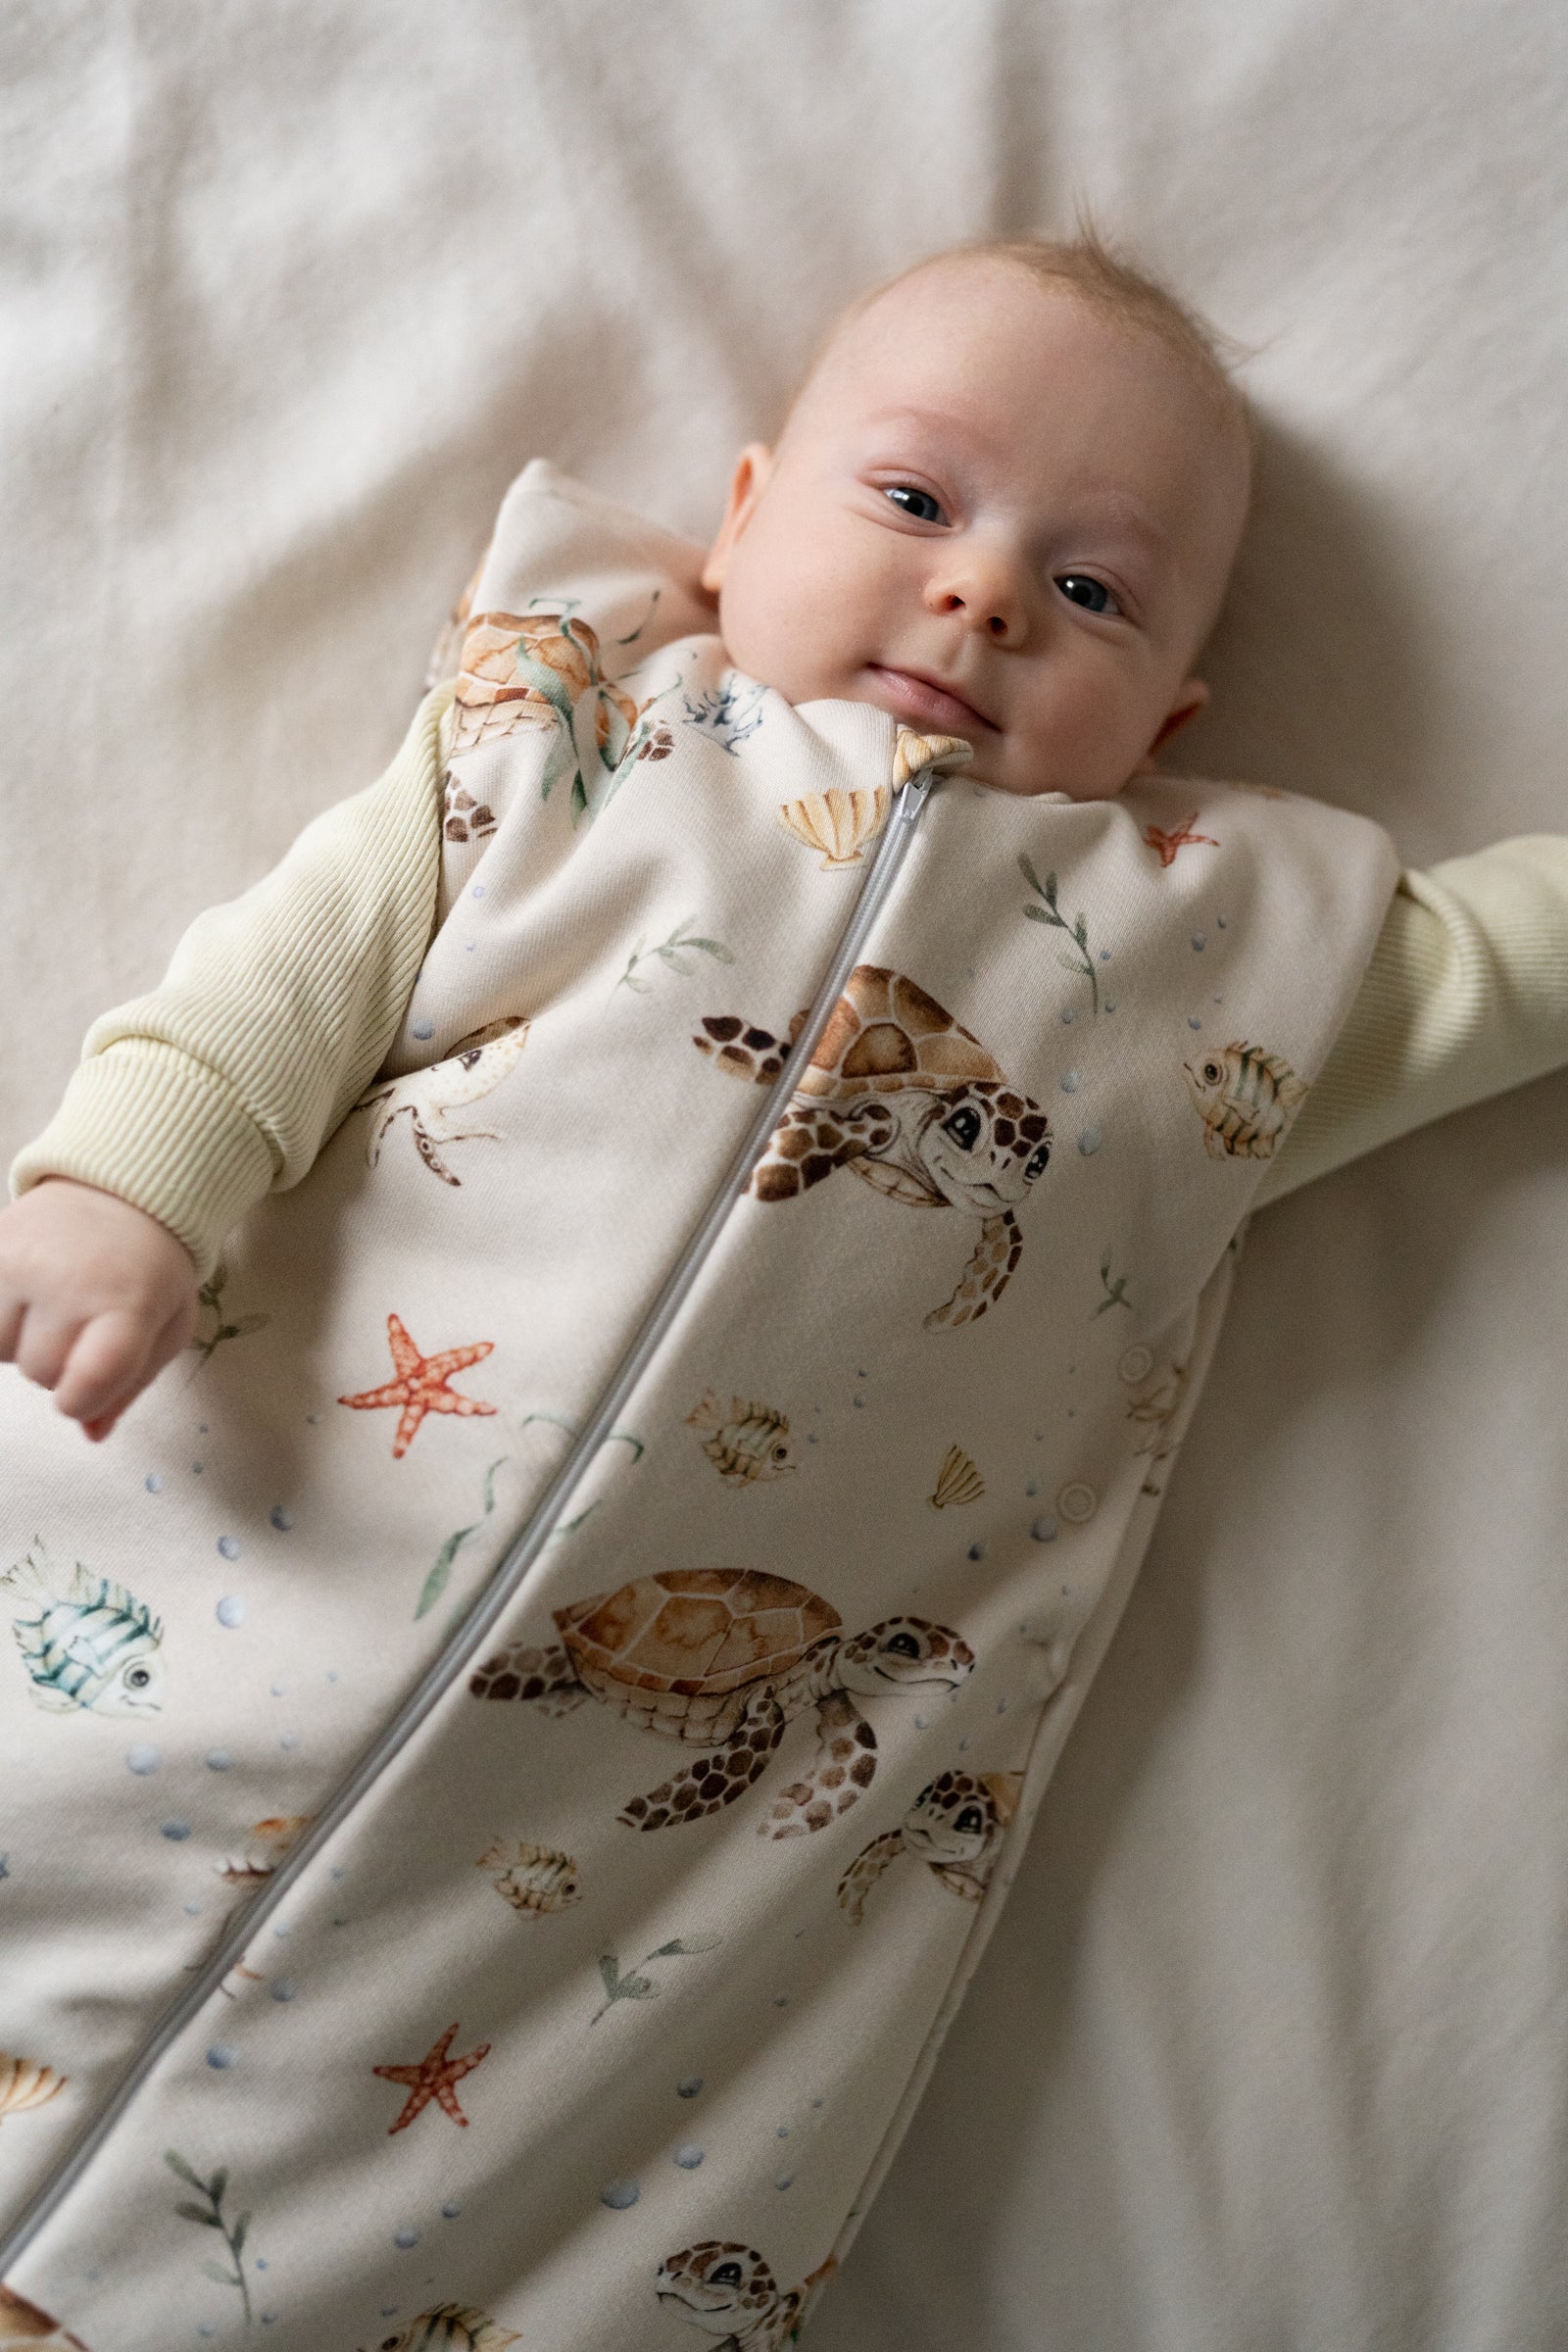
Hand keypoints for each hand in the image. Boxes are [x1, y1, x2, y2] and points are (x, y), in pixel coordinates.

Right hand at [0, 1179, 200, 1440]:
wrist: (124, 1190)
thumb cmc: (151, 1269)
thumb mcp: (166, 1326)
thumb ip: (130, 1384)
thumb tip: (91, 1432)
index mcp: (127, 1303)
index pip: (85, 1383)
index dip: (81, 1400)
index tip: (86, 1389)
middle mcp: (66, 1280)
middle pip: (39, 1372)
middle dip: (59, 1363)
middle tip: (83, 1322)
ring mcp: (17, 1260)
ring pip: (0, 1349)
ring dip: (21, 1340)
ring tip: (53, 1301)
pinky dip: (0, 1321)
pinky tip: (24, 1298)